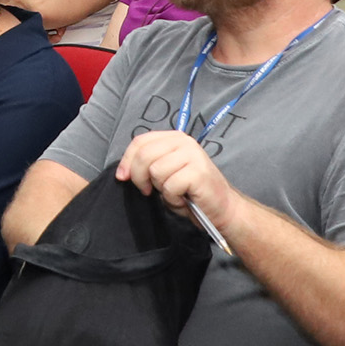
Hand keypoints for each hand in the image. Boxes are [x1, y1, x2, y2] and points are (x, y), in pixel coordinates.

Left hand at [116, 129, 237, 231]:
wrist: (221, 207)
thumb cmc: (191, 193)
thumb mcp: (165, 174)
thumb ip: (148, 165)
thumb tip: (124, 172)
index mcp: (174, 138)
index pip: (140, 141)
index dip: (127, 160)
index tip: (123, 177)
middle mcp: (184, 142)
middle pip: (144, 155)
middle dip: (140, 177)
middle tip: (150, 190)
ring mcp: (192, 155)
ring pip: (155, 171)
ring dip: (161, 188)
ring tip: (175, 192)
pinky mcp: (197, 172)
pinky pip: (170, 186)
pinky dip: (172, 198)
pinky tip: (184, 199)